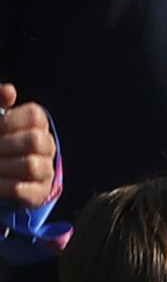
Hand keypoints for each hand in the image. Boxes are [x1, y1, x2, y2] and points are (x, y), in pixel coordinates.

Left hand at [0, 86, 52, 210]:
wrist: (5, 171)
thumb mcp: (0, 121)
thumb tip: (9, 90)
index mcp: (38, 123)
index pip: (35, 117)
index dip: (9, 123)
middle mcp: (47, 145)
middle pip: (35, 141)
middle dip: (5, 146)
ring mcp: (45, 169)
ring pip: (30, 165)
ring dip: (2, 166)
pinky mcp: (38, 191)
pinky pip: (21, 189)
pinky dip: (1, 185)